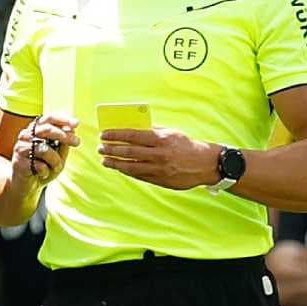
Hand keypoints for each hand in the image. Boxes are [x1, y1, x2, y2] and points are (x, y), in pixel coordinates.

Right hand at [10, 114, 78, 191]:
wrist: (27, 186)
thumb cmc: (44, 167)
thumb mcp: (59, 155)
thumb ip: (64, 144)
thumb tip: (72, 131)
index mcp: (35, 131)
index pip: (48, 119)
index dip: (62, 119)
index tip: (76, 124)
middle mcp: (26, 136)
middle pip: (46, 130)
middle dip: (64, 135)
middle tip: (77, 142)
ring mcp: (20, 148)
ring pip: (45, 150)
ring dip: (56, 161)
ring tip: (55, 168)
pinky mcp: (18, 162)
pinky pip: (39, 165)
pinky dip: (46, 172)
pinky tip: (41, 174)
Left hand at [98, 125, 218, 190]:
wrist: (205, 164)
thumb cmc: (186, 145)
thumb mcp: (172, 133)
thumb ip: (153, 130)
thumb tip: (132, 126)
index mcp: (162, 139)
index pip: (133, 135)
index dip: (116, 135)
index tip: (104, 134)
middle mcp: (159, 154)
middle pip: (128, 151)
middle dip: (111, 149)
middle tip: (101, 148)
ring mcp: (158, 168)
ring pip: (130, 166)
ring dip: (114, 163)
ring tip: (104, 160)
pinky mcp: (159, 180)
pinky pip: (138, 175)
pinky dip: (126, 171)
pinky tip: (118, 167)